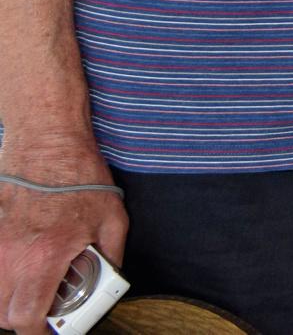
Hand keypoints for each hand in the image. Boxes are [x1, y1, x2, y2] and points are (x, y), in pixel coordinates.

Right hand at [0, 136, 127, 333]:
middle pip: (2, 314)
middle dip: (23, 318)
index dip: (38, 332)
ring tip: (31, 287)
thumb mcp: (112, 219)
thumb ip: (111, 256)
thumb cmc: (80, 177)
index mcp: (44, 257)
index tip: (49, 329)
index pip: (26, 317)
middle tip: (44, 307)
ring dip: (7, 300)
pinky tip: (18, 266)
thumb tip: (108, 282)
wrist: (46, 144)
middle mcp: (11, 256)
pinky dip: (0, 276)